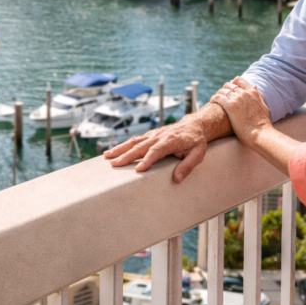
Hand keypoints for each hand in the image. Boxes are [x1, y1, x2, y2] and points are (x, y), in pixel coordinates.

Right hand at [104, 111, 219, 183]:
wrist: (195, 125)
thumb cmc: (196, 141)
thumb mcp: (198, 154)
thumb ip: (187, 166)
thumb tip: (177, 179)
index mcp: (171, 140)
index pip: (156, 151)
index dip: (147, 160)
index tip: (138, 170)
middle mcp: (159, 136)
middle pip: (140, 146)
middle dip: (126, 156)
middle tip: (114, 164)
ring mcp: (153, 135)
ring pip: (134, 141)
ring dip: (120, 149)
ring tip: (107, 156)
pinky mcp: (150, 135)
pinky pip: (134, 140)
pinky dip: (123, 145)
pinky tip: (113, 151)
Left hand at [211, 77, 273, 147]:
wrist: (261, 134)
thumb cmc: (263, 124)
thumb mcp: (263, 107)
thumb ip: (258, 96)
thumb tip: (254, 87)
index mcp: (253, 93)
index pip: (239, 80)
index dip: (232, 83)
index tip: (229, 89)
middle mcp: (245, 93)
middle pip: (229, 85)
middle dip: (224, 90)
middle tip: (221, 96)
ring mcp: (237, 99)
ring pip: (222, 90)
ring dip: (218, 94)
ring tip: (216, 100)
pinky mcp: (230, 106)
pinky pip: (218, 97)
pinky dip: (214, 98)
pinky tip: (212, 102)